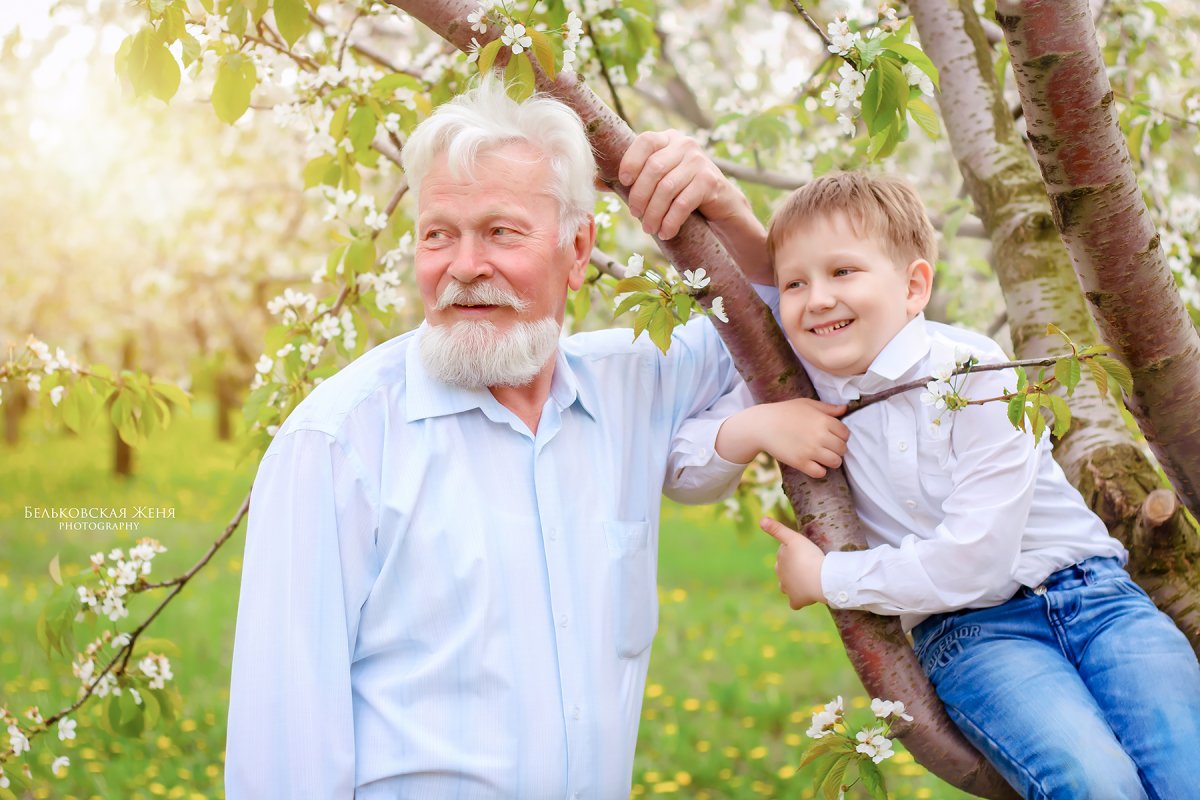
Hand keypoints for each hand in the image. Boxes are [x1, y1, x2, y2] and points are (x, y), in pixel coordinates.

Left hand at [618, 129, 741, 239]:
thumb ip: (629, 179)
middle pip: (654, 168)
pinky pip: (683, 203)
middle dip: (640, 196)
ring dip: (654, 213)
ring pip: (667, 188)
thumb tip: (595, 182)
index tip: (623, 182)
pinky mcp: (710, 181)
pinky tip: (665, 232)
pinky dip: (671, 220)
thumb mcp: (656, 181)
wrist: (719, 204)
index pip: (645, 141)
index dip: (631, 161)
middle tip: (635, 215)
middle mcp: (685, 144)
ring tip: (649, 229)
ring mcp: (699, 161)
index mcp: (667, 139)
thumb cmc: (681, 191)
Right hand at [715, 399, 848, 477]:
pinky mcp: (800, 463)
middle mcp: (820, 435)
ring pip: (835, 462)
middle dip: (838, 449)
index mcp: (823, 420)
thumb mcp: (806, 404)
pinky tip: (814, 464)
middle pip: (842, 448)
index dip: (841, 436)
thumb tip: (844, 409)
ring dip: (832, 461)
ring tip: (823, 457)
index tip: (833, 436)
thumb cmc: (784, 412)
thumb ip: (827, 408)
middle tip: (828, 447)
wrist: (762, 425)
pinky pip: (820, 473)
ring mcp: (810, 450)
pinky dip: (820, 471)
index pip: (845, 433)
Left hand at [760, 517, 825, 609]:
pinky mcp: (796, 601)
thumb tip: (761, 519)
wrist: (820, 577)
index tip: (803, 551)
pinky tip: (804, 598)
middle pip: (784, 571)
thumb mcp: (793, 538)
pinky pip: (794, 603)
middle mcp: (780, 576)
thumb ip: (777, 529)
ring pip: (786, 587)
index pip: (784, 555)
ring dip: (792, 584)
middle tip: (806, 564)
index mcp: (779, 561)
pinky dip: (798, 600)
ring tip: (804, 580)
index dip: (793, 553)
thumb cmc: (808, 556)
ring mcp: (788, 589)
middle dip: (791, 568)